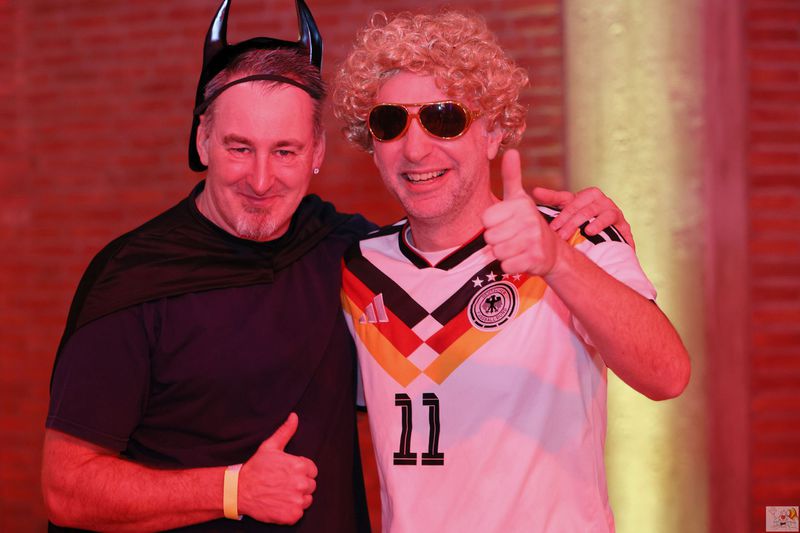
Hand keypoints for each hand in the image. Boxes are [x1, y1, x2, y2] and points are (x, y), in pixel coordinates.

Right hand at [237, 413, 317, 524]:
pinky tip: (279, 504)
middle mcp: (301, 484)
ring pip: (306, 500)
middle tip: (283, 484)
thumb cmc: (255, 468)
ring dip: (297, 498)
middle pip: (310, 485)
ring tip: (281, 494)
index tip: (288, 474)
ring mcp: (297, 501)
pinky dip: (291, 511)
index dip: (301, 471)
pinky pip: (299, 513)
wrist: (239, 491)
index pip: (312, 470)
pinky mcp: (292, 515)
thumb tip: (294, 417)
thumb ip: (285, 431)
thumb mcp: (270, 446)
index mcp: (299, 466)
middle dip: (299, 485)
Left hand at [482, 149, 560, 275]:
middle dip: (496, 241)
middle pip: (489, 237)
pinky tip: (521, 258)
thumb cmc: (529, 223)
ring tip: (516, 247)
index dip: (492, 224)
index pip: (486, 219)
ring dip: (503, 253)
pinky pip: (505, 266)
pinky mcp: (534, 259)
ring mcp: (532, 240)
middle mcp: (528, 220)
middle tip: (512, 237)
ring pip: (496, 252)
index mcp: (521, 205)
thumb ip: (512, 176)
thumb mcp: (520, 199)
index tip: (505, 223)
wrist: (553, 251)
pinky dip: (510, 266)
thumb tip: (511, 150)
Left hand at [532, 186, 634, 249]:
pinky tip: (590, 231)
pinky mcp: (620, 219)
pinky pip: (609, 217)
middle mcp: (596, 199)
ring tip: (566, 235)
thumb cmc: (587, 231)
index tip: (541, 206)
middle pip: (576, 205)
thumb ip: (554, 205)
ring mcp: (609, 207)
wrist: (613, 248)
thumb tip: (535, 191)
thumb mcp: (569, 220)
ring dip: (578, 222)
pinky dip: (599, 223)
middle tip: (554, 234)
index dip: (551, 200)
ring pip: (591, 210)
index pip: (564, 197)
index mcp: (582, 198)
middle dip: (564, 220)